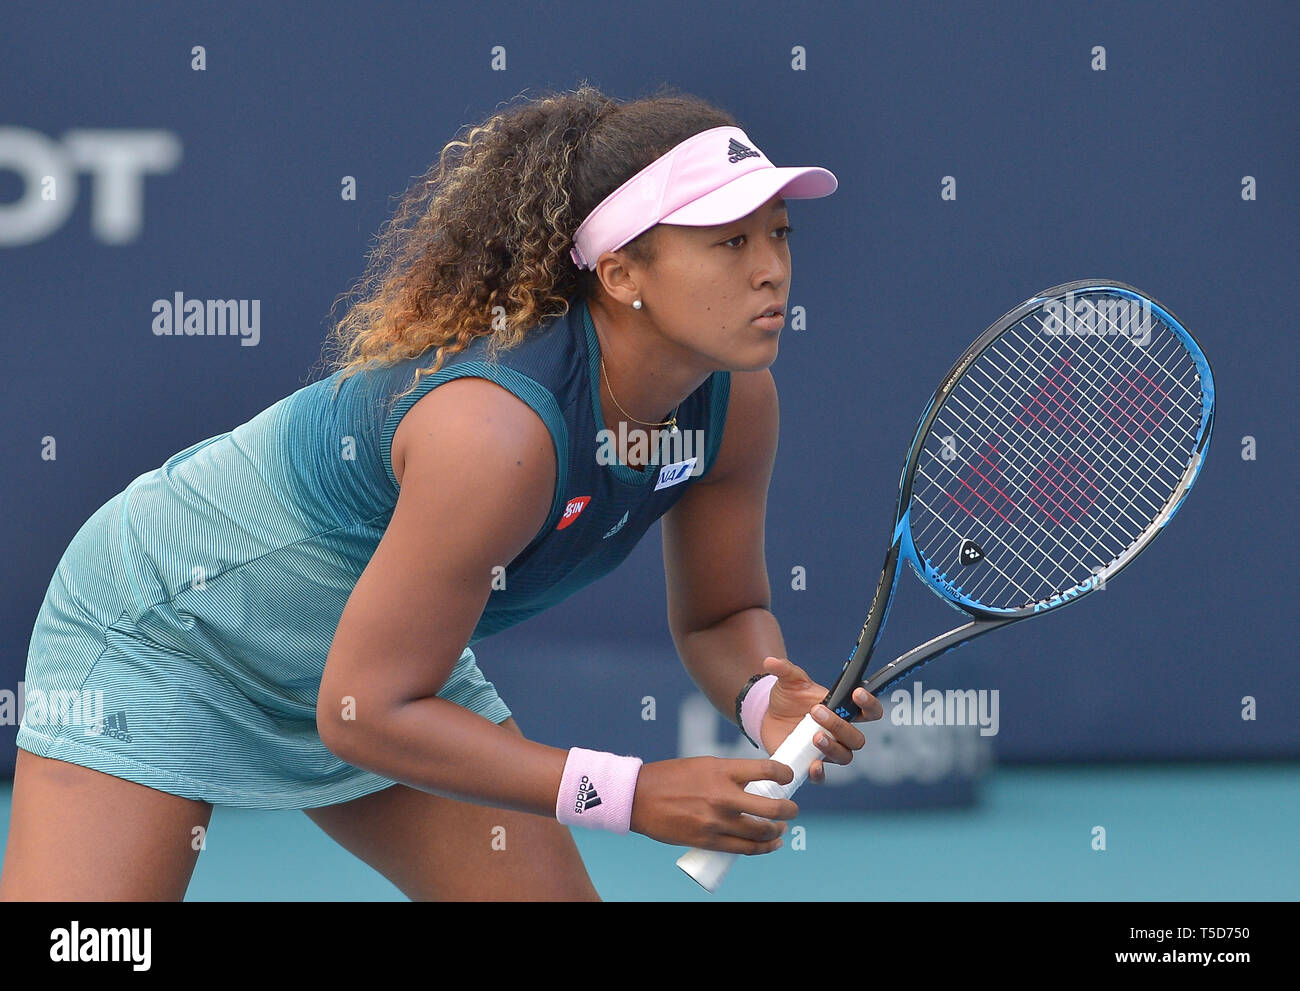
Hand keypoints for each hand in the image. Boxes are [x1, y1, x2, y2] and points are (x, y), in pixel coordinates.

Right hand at [629, 756, 798, 854]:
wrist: (638, 797)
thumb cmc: (671, 778)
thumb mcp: (704, 765)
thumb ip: (729, 774)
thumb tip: (756, 784)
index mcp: (722, 770)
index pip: (767, 770)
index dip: (785, 774)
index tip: (788, 777)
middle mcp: (723, 795)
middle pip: (772, 807)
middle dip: (790, 810)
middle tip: (792, 809)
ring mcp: (716, 821)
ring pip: (761, 832)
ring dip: (777, 831)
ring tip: (780, 828)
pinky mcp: (708, 840)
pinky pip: (744, 849)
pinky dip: (763, 848)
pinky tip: (771, 844)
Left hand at [758, 656, 883, 782]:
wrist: (768, 716)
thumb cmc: (787, 697)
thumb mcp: (787, 681)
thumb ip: (784, 669)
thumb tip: (770, 661)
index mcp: (841, 710)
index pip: (868, 711)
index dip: (870, 705)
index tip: (857, 694)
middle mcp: (838, 732)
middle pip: (856, 738)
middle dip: (840, 726)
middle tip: (816, 712)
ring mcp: (826, 750)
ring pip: (844, 756)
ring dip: (833, 748)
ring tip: (814, 737)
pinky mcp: (810, 763)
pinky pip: (822, 775)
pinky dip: (819, 773)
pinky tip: (812, 766)